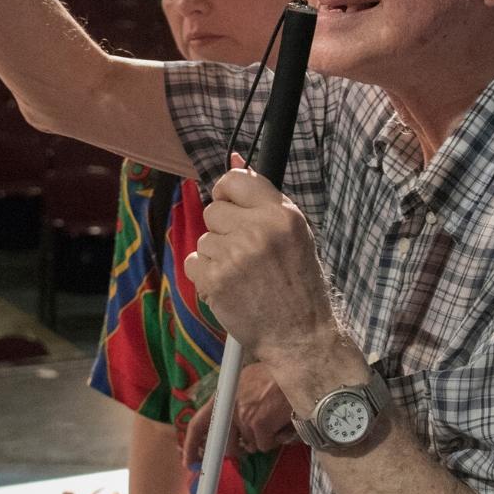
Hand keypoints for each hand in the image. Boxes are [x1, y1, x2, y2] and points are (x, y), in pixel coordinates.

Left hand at [182, 364, 295, 464]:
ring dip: (261, 439)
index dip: (191, 445)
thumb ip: (232, 403)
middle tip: (253, 438)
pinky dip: (273, 439)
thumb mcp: (243, 383)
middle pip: (226, 444)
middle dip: (239, 449)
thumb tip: (230, 431)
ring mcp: (243, 416)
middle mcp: (228, 406)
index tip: (189, 462)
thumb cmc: (271, 377)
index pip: (198, 424)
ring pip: (250, 445)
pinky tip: (279, 422)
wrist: (293, 370)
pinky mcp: (259, 424)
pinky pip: (264, 445)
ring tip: (271, 418)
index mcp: (221, 396)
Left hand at [183, 164, 337, 367]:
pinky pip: (192, 262)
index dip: (226, 191)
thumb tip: (234, 158)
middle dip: (223, 231)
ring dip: (216, 256)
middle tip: (247, 254)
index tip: (230, 205)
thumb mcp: (292, 233)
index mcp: (281, 214)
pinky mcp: (216, 278)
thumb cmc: (297, 283)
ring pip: (203, 239)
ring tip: (243, 276)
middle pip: (213, 210)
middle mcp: (259, 229)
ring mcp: (235, 254)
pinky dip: (204, 276)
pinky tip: (228, 287)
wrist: (301, 335)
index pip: (235, 180)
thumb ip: (261, 198)